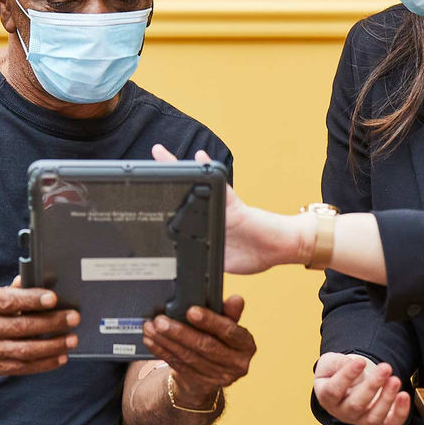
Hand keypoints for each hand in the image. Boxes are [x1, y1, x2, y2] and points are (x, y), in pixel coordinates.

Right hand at [0, 277, 78, 376]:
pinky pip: (25, 367)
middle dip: (51, 323)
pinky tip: (61, 355)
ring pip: (26, 350)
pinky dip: (46, 362)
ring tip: (72, 339)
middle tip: (73, 318)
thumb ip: (16, 289)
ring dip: (53, 345)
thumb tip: (38, 278)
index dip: (33, 300)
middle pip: (22, 326)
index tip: (53, 299)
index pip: (10, 301)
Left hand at [140, 295, 255, 408]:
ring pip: (189, 357)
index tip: (191, 310)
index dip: (211, 321)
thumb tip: (237, 299)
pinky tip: (151, 341)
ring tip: (151, 328)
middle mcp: (237, 364)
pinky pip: (179, 366)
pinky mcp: (202, 384)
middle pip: (206, 346)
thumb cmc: (219, 339)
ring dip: (166, 341)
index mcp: (246, 345)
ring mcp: (220, 377)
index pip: (229, 332)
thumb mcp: (227, 324)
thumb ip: (229, 312)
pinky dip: (162, 352)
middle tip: (160, 320)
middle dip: (180, 332)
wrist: (213, 371)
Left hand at [151, 144, 307, 273]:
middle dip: (167, 175)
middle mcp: (211, 213)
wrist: (279, 248)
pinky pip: (221, 188)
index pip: (179, 212)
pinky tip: (200, 156)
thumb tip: (183, 271)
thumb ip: (203, 259)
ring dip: (180, 168)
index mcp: (204, 227)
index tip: (144, 194)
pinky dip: (211, 170)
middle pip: (184, 191)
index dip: (163, 202)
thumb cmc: (254, 254)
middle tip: (150, 159)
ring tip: (160, 152)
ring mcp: (222, 207)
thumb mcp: (220, 262)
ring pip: (198, 184)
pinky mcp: (235, 206)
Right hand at [313, 352, 409, 424]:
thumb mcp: (329, 363)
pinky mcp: (379, 421)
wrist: (345, 384)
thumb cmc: (334, 374)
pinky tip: (404, 396)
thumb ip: (337, 362)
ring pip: (374, 416)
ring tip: (395, 380)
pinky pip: (391, 423)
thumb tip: (353, 364)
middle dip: (373, 385)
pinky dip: (400, 412)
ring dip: (387, 398)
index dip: (347, 376)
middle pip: (357, 404)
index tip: (360, 362)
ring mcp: (361, 419)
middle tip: (385, 367)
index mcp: (327, 397)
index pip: (334, 390)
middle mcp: (343, 412)